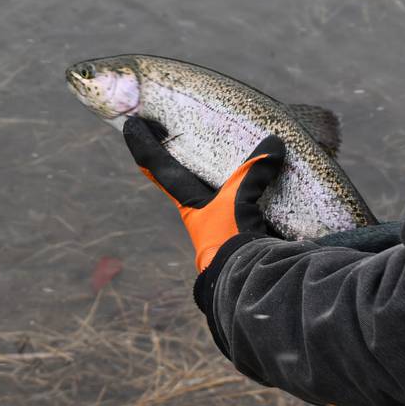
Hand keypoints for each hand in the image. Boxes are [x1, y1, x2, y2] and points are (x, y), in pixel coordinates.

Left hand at [123, 117, 284, 271]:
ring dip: (220, 170)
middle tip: (176, 128)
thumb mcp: (238, 203)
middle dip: (178, 156)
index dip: (144, 145)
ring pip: (216, 187)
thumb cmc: (229, 240)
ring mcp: (221, 222)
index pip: (159, 168)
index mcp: (189, 204)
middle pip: (183, 176)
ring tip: (228, 146)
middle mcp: (201, 212)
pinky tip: (266, 177)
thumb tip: (274, 142)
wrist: (249, 281)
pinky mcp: (244, 230)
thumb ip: (253, 173)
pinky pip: (249, 198)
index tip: (130, 124)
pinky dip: (257, 185)